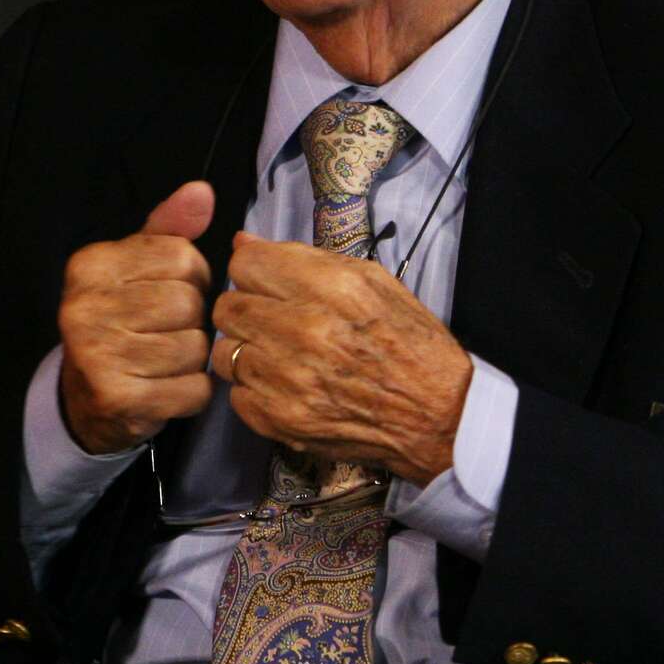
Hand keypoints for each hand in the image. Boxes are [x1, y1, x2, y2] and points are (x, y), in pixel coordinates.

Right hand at [57, 181, 215, 454]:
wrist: (83, 399)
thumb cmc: (121, 321)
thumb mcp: (137, 267)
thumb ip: (170, 229)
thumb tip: (202, 191)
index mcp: (90, 266)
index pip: (181, 256)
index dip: (192, 277)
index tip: (167, 292)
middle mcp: (84, 307)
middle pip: (189, 303)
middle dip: (192, 320)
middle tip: (165, 331)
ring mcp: (97, 356)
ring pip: (196, 348)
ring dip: (193, 359)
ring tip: (164, 361)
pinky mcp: (118, 400)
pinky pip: (193, 390)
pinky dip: (192, 393)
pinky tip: (166, 388)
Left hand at [210, 232, 471, 484]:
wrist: (438, 415)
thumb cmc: (409, 342)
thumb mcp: (373, 281)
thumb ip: (304, 259)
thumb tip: (244, 243)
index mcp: (331, 288)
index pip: (245, 264)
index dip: (255, 270)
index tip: (269, 282)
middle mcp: (304, 331)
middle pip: (227, 307)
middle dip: (246, 308)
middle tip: (273, 319)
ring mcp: (288, 380)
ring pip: (225, 352)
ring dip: (247, 351)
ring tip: (280, 355)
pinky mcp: (280, 420)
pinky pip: (235, 395)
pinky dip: (255, 390)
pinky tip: (285, 386)